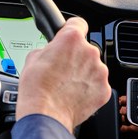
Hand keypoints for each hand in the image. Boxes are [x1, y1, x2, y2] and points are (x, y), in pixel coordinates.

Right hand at [16, 17, 110, 132]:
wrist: (46, 115)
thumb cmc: (37, 88)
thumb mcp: (33, 57)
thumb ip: (49, 49)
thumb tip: (52, 53)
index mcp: (71, 39)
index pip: (78, 23)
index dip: (72, 29)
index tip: (70, 34)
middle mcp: (89, 52)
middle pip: (85, 48)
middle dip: (76, 57)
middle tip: (62, 69)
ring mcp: (99, 71)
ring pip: (93, 67)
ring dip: (83, 73)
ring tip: (67, 85)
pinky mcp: (104, 89)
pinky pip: (97, 84)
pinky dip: (89, 89)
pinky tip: (75, 95)